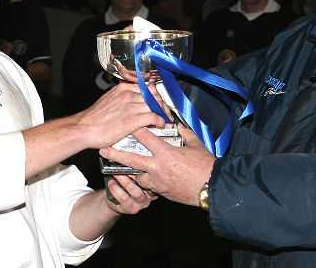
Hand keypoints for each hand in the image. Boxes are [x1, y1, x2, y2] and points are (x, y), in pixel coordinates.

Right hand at [74, 82, 165, 148]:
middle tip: (164, 111)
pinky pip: (154, 116)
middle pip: (154, 94)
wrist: (83, 129)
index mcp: (122, 89)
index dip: (155, 95)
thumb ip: (120, 99)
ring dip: (163, 112)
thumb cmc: (93, 119)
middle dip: (161, 103)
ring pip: (156, 104)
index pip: (146, 87)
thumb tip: (129, 103)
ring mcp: (130, 106)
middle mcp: (127, 95)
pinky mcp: (132, 119)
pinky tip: (159, 125)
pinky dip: (160, 121)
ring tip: (164, 118)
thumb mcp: (107, 101)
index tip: (158, 101)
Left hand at [100, 125, 214, 206]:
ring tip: (120, 167)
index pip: (145, 137)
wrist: (211, 188)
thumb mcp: (196, 145)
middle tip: (104, 149)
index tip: (126, 124)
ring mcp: (158, 181)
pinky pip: (146, 187)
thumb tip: (179, 127)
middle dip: (116, 154)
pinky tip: (139, 179)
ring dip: (129, 171)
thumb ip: (185, 134)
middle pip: (132, 159)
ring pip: (136, 176)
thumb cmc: (205, 166)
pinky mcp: (161, 192)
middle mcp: (158, 167)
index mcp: (166, 153)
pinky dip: (141, 182)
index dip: (135, 129)